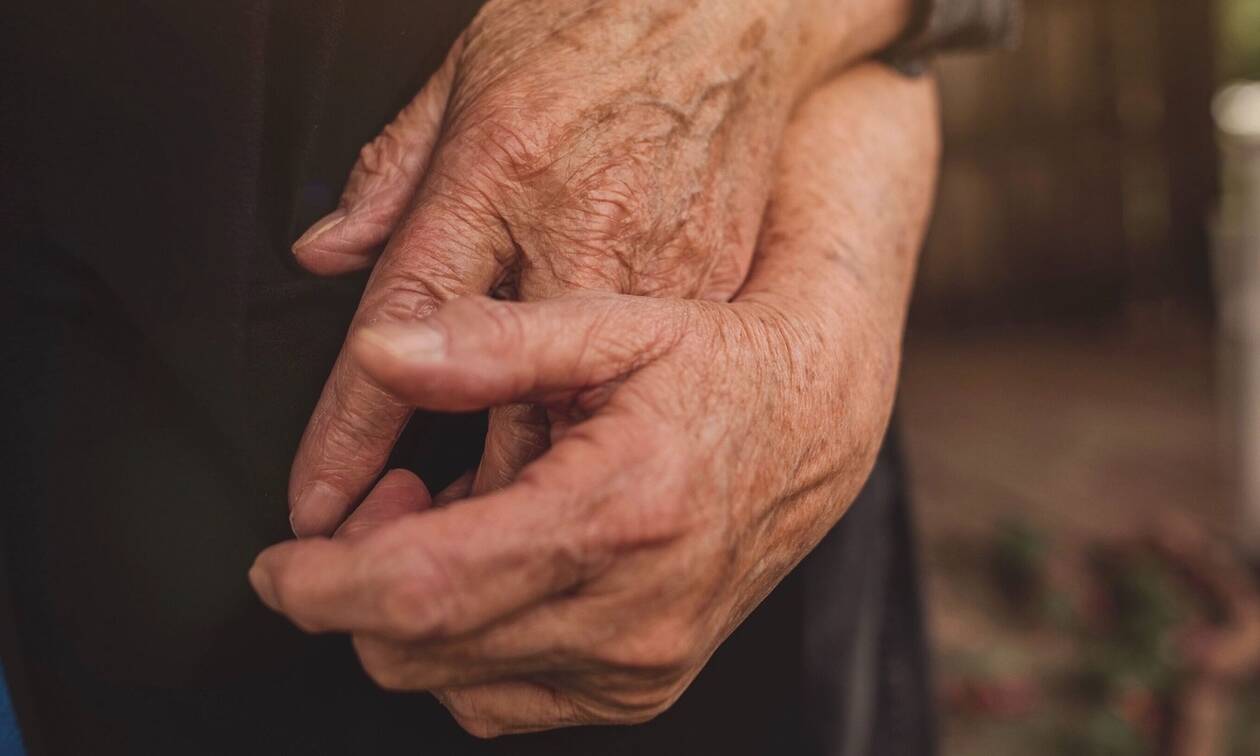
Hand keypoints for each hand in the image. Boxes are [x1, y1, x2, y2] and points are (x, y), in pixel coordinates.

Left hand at [252, 65, 938, 735]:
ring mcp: (640, 665)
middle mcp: (632, 614)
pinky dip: (468, 647)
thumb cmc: (714, 366)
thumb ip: (488, 341)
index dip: (323, 585)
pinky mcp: (641, 687)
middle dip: (359, 590)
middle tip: (392, 500)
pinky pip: (504, 701)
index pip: (423, 590)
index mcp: (616, 516)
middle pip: (421, 651)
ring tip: (451, 522)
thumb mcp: (611, 325)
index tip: (278, 564)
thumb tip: (378, 351)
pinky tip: (496, 571)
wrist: (811, 427)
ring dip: (416, 617)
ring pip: (453, 685)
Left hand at [286, 0, 912, 534]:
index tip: (316, 507)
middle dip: (423, 525)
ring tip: (437, 539)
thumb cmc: (601, 30)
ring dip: (498, 526)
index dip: (351, 437)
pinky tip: (543, 506)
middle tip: (364, 550)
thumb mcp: (472, 71)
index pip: (406, 336)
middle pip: (498, 432)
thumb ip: (394, 171)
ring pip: (575, 456)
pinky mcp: (710, 315)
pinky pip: (640, 423)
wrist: (740, 14)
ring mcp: (664, 295)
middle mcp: (588, 252)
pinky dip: (583, 481)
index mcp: (506, 179)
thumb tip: (328, 250)